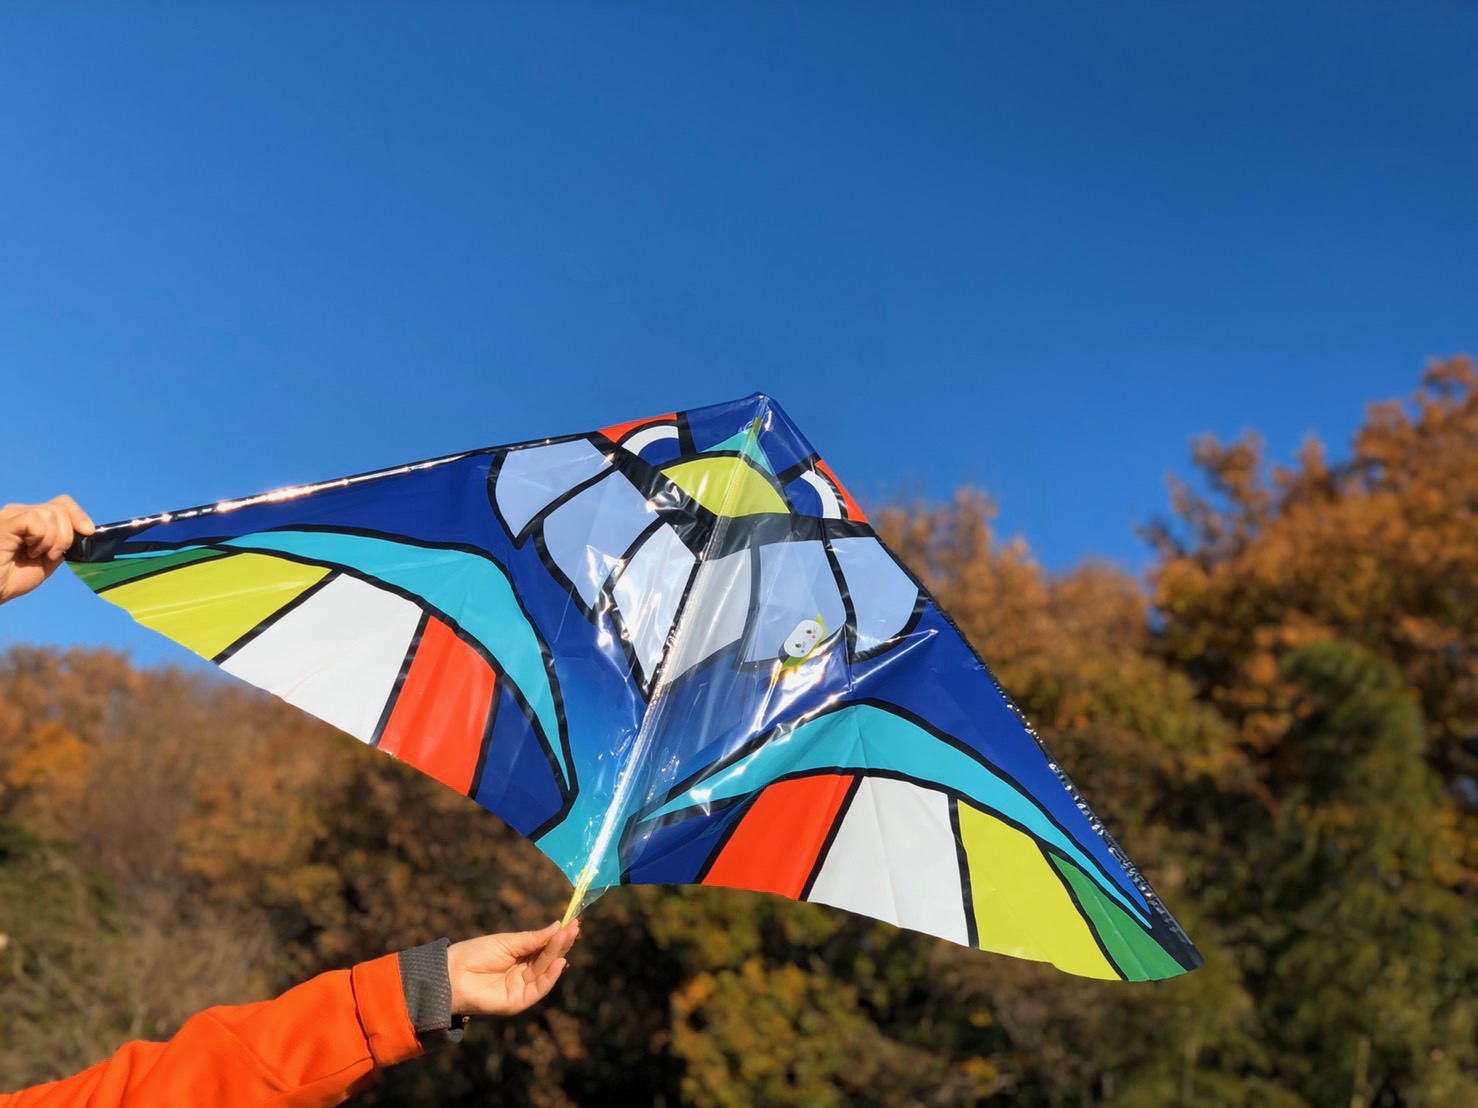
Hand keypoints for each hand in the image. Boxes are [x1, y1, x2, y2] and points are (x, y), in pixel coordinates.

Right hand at [0, 497, 93, 604]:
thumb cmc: (15, 577)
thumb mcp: (49, 557)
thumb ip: (65, 541)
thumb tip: (86, 530)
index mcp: (30, 518)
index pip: (62, 503)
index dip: (78, 515)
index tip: (87, 533)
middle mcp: (19, 512)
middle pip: (59, 508)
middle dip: (66, 536)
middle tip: (50, 555)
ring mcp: (10, 516)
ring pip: (50, 514)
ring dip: (52, 540)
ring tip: (35, 555)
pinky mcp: (4, 524)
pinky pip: (35, 520)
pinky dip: (40, 538)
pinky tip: (28, 550)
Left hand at [446, 919, 578, 1016]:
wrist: (451, 973)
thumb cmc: (475, 953)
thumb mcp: (508, 942)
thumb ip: (533, 939)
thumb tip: (557, 926)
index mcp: (520, 957)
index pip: (544, 947)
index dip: (558, 936)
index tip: (573, 923)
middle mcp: (523, 973)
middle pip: (547, 959)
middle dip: (561, 944)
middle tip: (574, 928)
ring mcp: (520, 988)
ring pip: (545, 972)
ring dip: (557, 955)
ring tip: (566, 938)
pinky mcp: (516, 1002)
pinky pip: (538, 990)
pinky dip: (550, 977)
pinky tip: (558, 962)